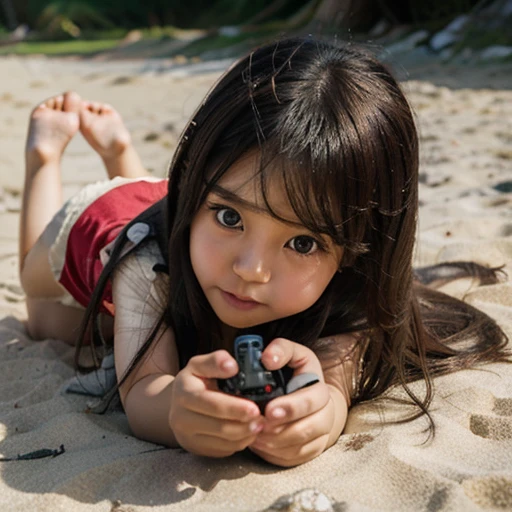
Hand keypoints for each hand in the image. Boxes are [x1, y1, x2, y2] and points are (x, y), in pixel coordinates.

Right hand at [169, 350, 264, 456]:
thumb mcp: (200, 364)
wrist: (177, 402)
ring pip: (223, 442)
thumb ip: (216, 361)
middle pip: (219, 427)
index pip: (212, 404)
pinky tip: (249, 432)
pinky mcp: (197, 449)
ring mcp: (188, 437)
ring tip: (260, 426)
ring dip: (245, 436)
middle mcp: (180, 418)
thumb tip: (233, 366)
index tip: (255, 409)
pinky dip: (239, 443)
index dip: (235, 408)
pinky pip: (223, 450)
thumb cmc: (195, 380)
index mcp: (184, 393)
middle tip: (263, 421)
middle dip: (244, 426)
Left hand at [249, 338, 335, 466]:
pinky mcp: (310, 450)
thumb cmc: (296, 372)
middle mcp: (325, 413)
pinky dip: (276, 454)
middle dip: (282, 430)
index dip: (291, 408)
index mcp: (319, 388)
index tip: (269, 411)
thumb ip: (281, 349)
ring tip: (254, 435)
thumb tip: (267, 358)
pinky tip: (260, 445)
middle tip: (259, 427)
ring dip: (276, 444)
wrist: (311, 395)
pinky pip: (295, 458)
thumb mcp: (292, 353)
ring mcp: (319, 434)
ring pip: (300, 447)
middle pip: (308, 428)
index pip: (311, 401)